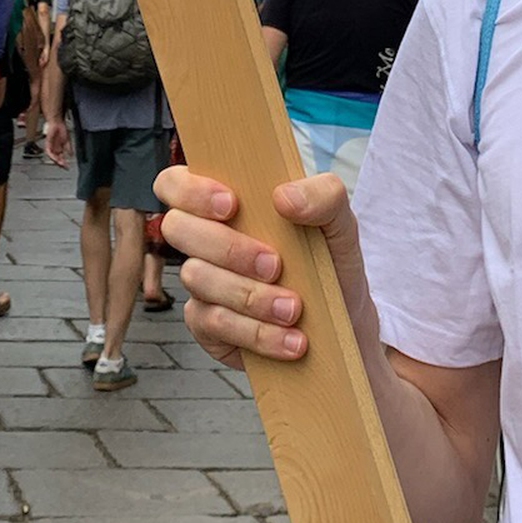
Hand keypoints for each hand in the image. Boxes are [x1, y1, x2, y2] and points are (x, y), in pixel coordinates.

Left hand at [45, 115, 70, 168]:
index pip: (60, 158)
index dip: (64, 163)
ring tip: (60, 163)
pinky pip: (48, 151)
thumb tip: (71, 155)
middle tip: (64, 167)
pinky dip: (52, 155)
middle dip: (60, 163)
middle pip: (56, 159)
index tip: (67, 167)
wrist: (57, 122)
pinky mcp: (47, 143)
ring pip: (52, 156)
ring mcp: (50, 146)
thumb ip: (69, 149)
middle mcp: (54, 148)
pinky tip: (55, 157)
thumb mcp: (67, 141)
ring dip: (56, 160)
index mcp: (59, 148)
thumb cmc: (61, 130)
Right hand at [160, 165, 370, 368]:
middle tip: (275, 265)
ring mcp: (202, 284)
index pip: (175, 183)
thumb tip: (283, 197)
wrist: (346, 322)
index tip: (231, 204)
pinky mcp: (208, 326)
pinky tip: (290, 339)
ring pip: (197, 279)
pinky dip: (256, 333)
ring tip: (293, 309)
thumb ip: (323, 195)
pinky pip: (214, 324)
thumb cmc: (330, 260)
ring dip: (248, 295)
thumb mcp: (339, 222)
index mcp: (225, 203)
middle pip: (178, 228)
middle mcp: (205, 240)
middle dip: (227, 247)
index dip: (191, 190)